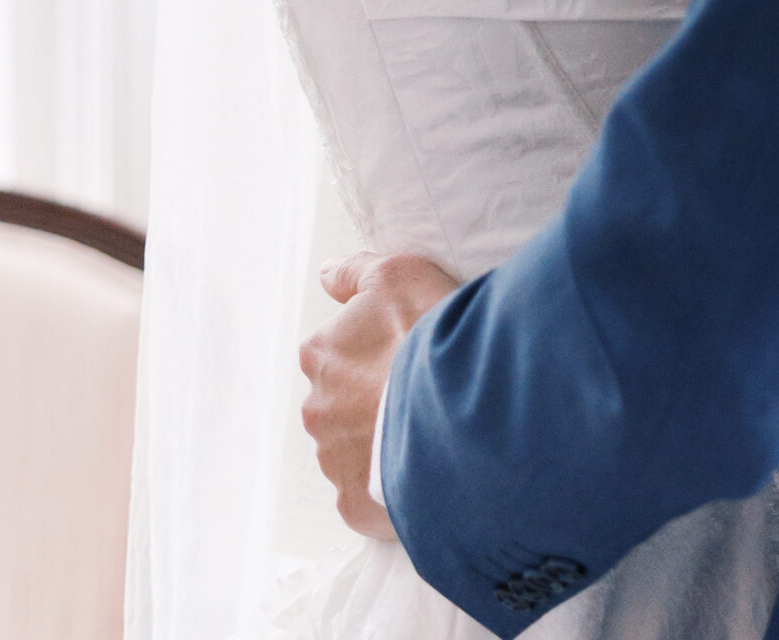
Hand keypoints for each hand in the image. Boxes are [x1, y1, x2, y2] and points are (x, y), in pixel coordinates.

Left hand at [300, 250, 457, 539]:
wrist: (461, 410)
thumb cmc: (431, 336)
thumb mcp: (397, 275)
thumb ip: (354, 273)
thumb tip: (325, 276)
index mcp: (320, 356)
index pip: (338, 352)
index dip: (379, 351)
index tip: (409, 355)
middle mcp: (317, 410)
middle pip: (344, 404)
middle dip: (374, 403)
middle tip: (422, 396)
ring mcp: (334, 462)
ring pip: (356, 451)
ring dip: (383, 443)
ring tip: (430, 434)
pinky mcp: (355, 505)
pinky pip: (370, 497)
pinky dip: (391, 487)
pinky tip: (424, 469)